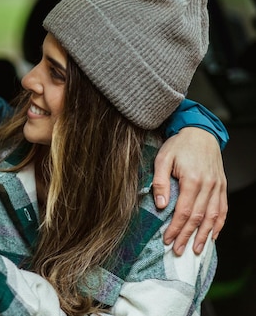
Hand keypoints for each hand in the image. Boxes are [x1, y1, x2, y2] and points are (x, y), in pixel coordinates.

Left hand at [153, 127, 227, 254]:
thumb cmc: (179, 145)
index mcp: (193, 180)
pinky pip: (223, 209)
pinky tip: (213, 235)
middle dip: (187, 236)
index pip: (184, 211)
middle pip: (198, 218)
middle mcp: (208, 185)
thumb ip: (160, 182)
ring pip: (213, 216)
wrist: (200, 132)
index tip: (167, 240)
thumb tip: (160, 205)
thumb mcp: (163, 159)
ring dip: (204, 235)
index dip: (175, 228)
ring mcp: (217, 186)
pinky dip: (219, 224)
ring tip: (195, 249)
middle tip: (178, 250)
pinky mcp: (222, 186)